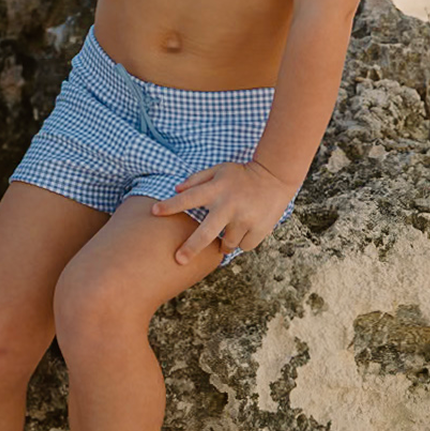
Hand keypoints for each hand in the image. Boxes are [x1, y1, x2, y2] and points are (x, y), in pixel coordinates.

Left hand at [151, 159, 297, 264]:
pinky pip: (243, 245)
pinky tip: (245, 227)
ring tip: (230, 227)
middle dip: (191, 248)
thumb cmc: (241, 175)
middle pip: (206, 233)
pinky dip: (241, 241)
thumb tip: (175, 189)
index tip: (154, 211)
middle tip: (178, 260)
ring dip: (223, 242)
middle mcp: (228, 206)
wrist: (275, 177)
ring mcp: (245, 219)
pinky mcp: (259, 229)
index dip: (170, 205)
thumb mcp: (218, 170)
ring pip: (227, 243)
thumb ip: (196, 180)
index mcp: (216, 190)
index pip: (188, 198)